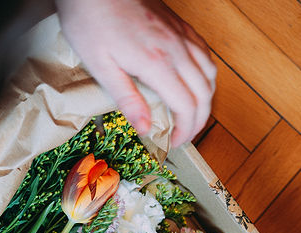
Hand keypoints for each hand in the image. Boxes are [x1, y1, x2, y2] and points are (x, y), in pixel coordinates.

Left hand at [56, 0, 215, 146]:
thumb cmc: (91, 21)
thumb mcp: (100, 65)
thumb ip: (126, 98)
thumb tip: (145, 129)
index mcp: (157, 63)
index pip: (186, 106)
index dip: (186, 131)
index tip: (175, 143)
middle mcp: (176, 49)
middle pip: (204, 93)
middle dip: (199, 121)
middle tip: (184, 136)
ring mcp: (181, 35)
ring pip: (210, 73)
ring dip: (206, 99)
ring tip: (192, 115)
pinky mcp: (179, 25)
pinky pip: (205, 53)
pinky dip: (206, 75)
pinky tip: (195, 82)